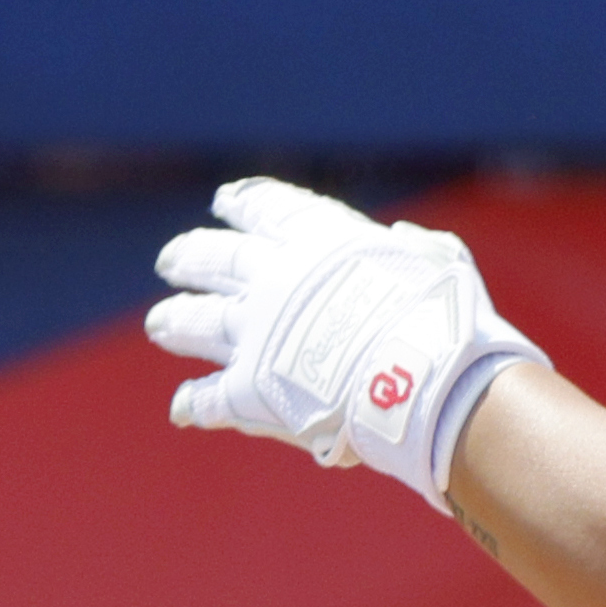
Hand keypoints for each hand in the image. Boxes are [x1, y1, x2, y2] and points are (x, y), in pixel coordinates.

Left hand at [145, 177, 543, 510]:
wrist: (420, 381)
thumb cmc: (444, 319)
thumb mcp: (441, 263)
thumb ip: (415, 248)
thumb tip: (400, 238)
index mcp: (320, 242)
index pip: (268, 209)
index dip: (245, 202)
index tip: (226, 200)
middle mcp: (274, 280)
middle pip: (216, 261)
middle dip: (192, 257)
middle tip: (171, 260)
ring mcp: (254, 335)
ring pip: (196, 323)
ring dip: (176, 322)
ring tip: (161, 323)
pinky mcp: (247, 390)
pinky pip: (209, 398)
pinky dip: (194, 403)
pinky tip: (183, 407)